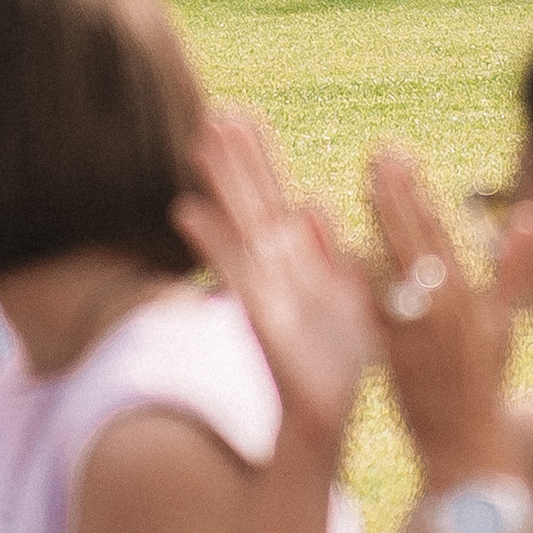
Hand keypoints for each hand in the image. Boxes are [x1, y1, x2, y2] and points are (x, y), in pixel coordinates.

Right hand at [178, 112, 374, 462]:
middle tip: (213, 111)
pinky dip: (212, 241)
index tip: (240, 113)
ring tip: (201, 139)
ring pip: (242, 225)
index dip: (258, 159)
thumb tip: (314, 205)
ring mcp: (265, 289)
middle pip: (252, 203)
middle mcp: (276, 270)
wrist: (322, 420)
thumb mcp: (346, 300)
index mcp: (299, 263)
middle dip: (235, 159)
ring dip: (223, 184)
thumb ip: (334, 256)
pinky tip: (186, 209)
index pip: (274, 198)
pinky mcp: (261, 317)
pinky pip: (235, 272)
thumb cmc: (334, 366)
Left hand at [363, 151, 525, 488]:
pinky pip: (368, 313)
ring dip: (372, 231)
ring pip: (390, 273)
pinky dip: (353, 283)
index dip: (418, 191)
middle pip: (415, 242)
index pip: (441, 232)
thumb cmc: (485, 378)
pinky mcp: (390, 355)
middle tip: (377, 155)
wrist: (465, 441)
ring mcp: (417, 333)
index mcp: (471, 296)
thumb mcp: (507, 320)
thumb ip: (517, 264)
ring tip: (356, 189)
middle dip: (394, 196)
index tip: (400, 154)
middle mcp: (446, 310)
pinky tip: (335, 251)